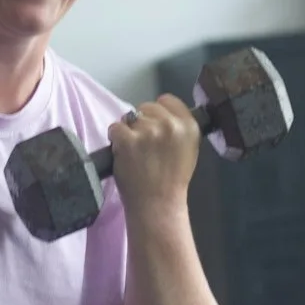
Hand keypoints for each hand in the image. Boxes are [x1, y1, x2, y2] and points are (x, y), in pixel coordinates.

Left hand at [107, 96, 200, 222]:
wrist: (157, 204)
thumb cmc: (173, 180)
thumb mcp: (189, 149)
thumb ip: (179, 128)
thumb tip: (164, 114)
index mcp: (189, 126)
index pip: (168, 100)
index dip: (159, 112)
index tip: (156, 126)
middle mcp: (170, 124)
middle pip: (147, 107)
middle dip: (143, 122)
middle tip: (144, 144)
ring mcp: (148, 131)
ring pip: (129, 117)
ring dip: (129, 132)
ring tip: (135, 152)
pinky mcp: (128, 140)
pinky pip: (115, 128)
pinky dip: (116, 139)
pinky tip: (124, 154)